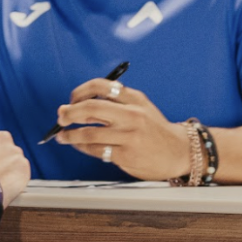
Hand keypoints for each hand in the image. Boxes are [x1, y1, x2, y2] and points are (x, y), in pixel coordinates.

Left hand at [54, 79, 187, 180]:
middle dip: (69, 112)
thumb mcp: (140, 108)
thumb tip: (78, 107)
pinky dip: (82, 148)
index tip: (72, 99)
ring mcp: (130, 136)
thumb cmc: (154, 129)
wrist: (179, 152)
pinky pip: (96, 150)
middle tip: (61, 117)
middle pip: (91, 107)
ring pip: (89, 133)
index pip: (101, 86)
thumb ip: (114, 105)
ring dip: (70, 135)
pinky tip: (78, 146)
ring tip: (63, 136)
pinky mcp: (126, 155)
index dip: (80, 91)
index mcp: (135, 98)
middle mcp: (133, 115)